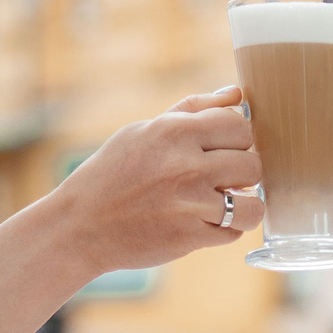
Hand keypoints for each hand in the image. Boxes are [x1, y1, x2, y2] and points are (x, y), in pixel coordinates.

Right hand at [48, 88, 262, 276]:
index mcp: (175, 132)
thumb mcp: (143, 131)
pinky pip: (233, 233)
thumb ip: (193, 109)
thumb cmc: (111, 173)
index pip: (240, 125)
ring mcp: (189, 204)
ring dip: (244, 206)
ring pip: (253, 205)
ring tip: (226, 204)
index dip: (238, 138)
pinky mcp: (188, 237)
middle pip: (252, 164)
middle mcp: (186, 165)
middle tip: (224, 179)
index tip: (225, 148)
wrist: (79, 226)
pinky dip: (224, 230)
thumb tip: (236, 94)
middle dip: (243, 173)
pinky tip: (205, 223)